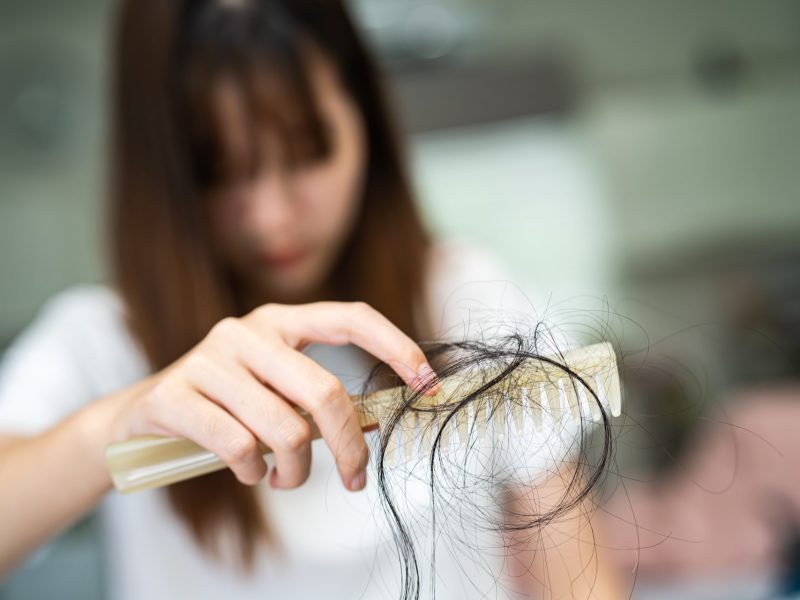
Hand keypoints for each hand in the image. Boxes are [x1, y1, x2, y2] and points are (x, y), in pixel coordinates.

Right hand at [110, 302, 436, 490]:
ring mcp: (208, 359)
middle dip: (350, 447)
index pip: (351, 318)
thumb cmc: (226, 405)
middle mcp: (246, 330)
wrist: (140, 415)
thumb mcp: (276, 391)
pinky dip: (254, 473)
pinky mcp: (175, 394)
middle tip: (355, 479)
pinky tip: (249, 472)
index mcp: (280, 320)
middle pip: (324, 392)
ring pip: (285, 430)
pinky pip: (239, 448)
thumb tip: (380, 419)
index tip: (428, 384)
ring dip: (296, 471)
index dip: (396, 347)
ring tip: (284, 477)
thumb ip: (319, 400)